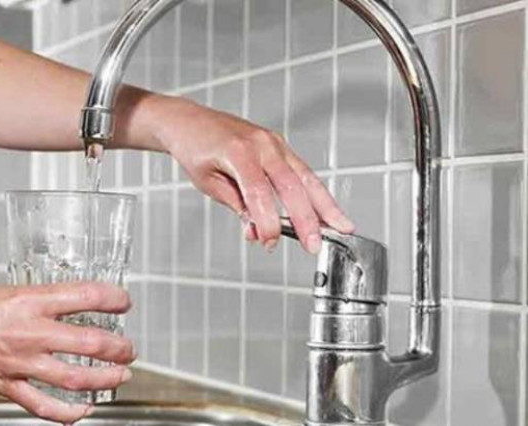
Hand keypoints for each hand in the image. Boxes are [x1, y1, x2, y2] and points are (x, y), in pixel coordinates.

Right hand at [0, 282, 134, 423]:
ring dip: (104, 379)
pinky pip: (42, 405)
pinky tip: (83, 411)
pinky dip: (67, 413)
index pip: (85, 296)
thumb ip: (28, 300)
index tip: (124, 301)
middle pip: (90, 341)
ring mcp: (17, 361)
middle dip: (119, 347)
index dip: (114, 299)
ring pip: (74, 377)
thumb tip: (53, 303)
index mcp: (27, 300)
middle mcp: (28, 331)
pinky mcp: (2, 385)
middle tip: (129, 348)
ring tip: (120, 376)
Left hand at [151, 96, 354, 253]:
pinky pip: (301, 170)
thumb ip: (237, 205)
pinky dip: (315, 192)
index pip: (259, 193)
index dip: (268, 221)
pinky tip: (326, 210)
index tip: (269, 241)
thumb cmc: (194, 148)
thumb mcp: (208, 182)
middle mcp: (261, 144)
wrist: (189, 121)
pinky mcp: (278, 145)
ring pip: (305, 177)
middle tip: (313, 245)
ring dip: (325, 205)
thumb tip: (257, 229)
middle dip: (306, 219)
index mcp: (239, 152)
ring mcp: (273, 142)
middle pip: (291, 185)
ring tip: (342, 227)